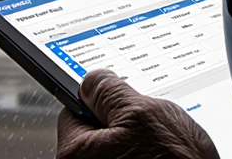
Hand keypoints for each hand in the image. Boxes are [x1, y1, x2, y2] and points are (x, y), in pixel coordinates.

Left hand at [56, 69, 218, 158]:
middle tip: (146, 130)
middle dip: (119, 126)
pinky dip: (142, 158)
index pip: (73, 112)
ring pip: (113, 148)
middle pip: (93, 134)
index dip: (100, 102)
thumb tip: (92, 80)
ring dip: (134, 144)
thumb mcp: (143, 114)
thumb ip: (111, 93)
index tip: (116, 100)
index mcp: (76, 156)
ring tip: (158, 150)